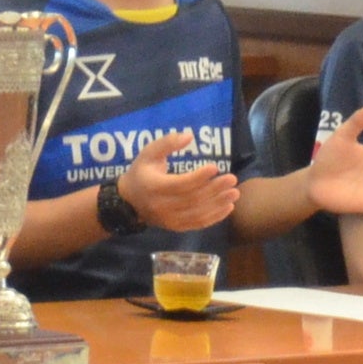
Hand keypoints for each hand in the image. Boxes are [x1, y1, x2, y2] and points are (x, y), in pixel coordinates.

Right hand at [118, 133, 239, 231]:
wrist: (128, 202)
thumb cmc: (141, 172)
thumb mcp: (148, 153)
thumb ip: (167, 143)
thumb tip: (189, 136)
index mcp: (154, 187)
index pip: (180, 184)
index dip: (198, 177)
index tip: (214, 167)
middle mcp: (162, 206)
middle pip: (192, 199)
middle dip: (214, 189)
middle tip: (232, 179)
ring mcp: (169, 220)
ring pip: (198, 214)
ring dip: (218, 204)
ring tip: (234, 193)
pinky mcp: (176, 227)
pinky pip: (198, 224)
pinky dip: (215, 217)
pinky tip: (228, 207)